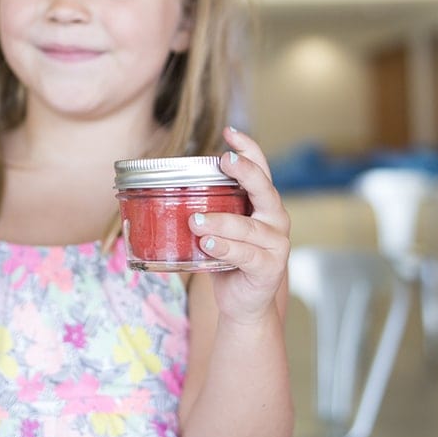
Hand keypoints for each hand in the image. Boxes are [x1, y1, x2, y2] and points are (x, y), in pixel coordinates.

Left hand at [187, 127, 289, 324]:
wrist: (244, 304)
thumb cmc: (228, 261)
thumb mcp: (218, 230)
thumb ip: (205, 210)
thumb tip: (161, 187)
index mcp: (264, 205)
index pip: (261, 170)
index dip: (249, 149)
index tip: (230, 132)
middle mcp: (275, 220)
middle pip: (264, 189)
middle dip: (245, 172)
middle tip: (224, 160)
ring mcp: (276, 244)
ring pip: (249, 227)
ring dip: (221, 221)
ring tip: (196, 220)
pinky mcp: (269, 268)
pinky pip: (246, 255)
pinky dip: (226, 249)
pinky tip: (208, 244)